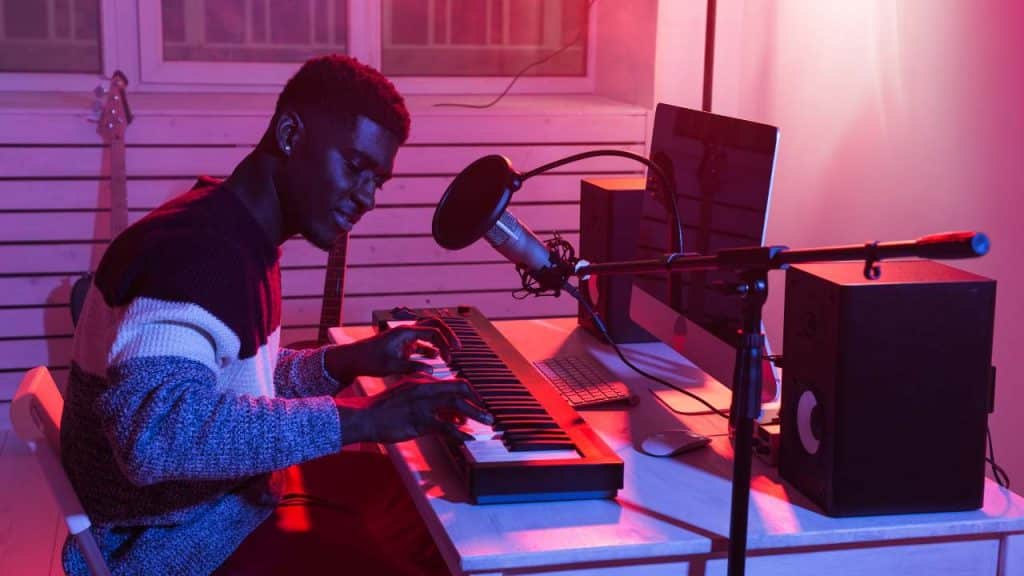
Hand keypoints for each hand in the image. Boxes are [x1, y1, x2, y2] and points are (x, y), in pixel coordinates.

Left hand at [325, 317, 460, 379]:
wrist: (352, 359)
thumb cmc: (369, 361)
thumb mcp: (391, 367)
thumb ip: (412, 368)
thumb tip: (433, 370)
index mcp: (404, 332)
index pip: (432, 332)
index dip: (445, 343)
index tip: (451, 356)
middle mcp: (406, 331)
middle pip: (434, 325)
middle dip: (447, 335)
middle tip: (457, 348)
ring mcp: (405, 337)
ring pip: (429, 332)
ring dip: (440, 342)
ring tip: (450, 355)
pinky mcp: (403, 344)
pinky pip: (422, 342)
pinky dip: (431, 349)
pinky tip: (437, 359)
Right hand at [335, 373, 491, 443]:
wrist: (364, 416)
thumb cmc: (385, 409)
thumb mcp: (409, 398)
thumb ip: (432, 404)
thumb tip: (456, 415)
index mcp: (423, 381)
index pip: (454, 383)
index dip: (471, 394)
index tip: (479, 404)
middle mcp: (425, 388)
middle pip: (460, 392)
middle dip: (478, 403)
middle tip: (489, 414)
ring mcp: (423, 404)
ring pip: (456, 406)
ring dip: (475, 414)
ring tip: (487, 423)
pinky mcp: (419, 420)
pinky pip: (445, 427)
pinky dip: (459, 433)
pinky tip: (467, 439)